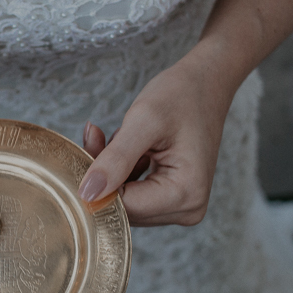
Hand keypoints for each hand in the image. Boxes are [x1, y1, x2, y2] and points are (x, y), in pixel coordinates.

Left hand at [77, 60, 231, 225]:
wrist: (205, 84)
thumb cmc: (181, 96)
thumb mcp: (144, 120)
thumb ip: (115, 158)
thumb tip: (87, 193)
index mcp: (186, 193)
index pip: (124, 207)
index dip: (99, 183)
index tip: (89, 149)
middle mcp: (187, 208)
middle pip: (124, 207)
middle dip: (104, 176)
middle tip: (99, 137)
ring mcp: (181, 205)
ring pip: (125, 202)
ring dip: (111, 172)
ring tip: (119, 137)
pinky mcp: (172, 198)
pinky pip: (133, 195)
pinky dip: (120, 171)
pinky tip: (127, 146)